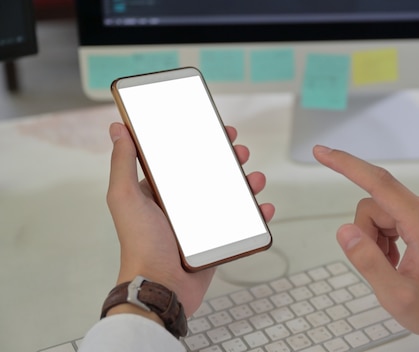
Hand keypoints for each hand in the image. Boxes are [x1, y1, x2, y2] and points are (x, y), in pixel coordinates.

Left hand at [106, 122, 274, 316]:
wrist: (160, 286)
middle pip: (211, 175)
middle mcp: (181, 207)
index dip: (200, 143)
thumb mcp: (125, 198)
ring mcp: (201, 225)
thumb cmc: (140, 244)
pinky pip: (241, 225)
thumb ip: (122, 163)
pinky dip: (256, 216)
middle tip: (240, 152)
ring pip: (230, 197)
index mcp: (160, 192)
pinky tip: (265, 208)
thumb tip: (118, 130)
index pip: (183, 160)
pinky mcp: (216, 242)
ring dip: (247, 185)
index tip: (215, 131)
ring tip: (256, 179)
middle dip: (228, 161)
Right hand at [313, 145, 418, 351]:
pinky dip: (386, 235)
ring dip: (377, 238)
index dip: (347, 165)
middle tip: (382, 265)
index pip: (379, 183)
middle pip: (374, 205)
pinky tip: (398, 257)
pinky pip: (391, 214)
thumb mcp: (396, 295)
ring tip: (393, 265)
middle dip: (367, 236)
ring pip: (380, 210)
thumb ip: (367, 261)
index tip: (322, 153)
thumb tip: (345, 231)